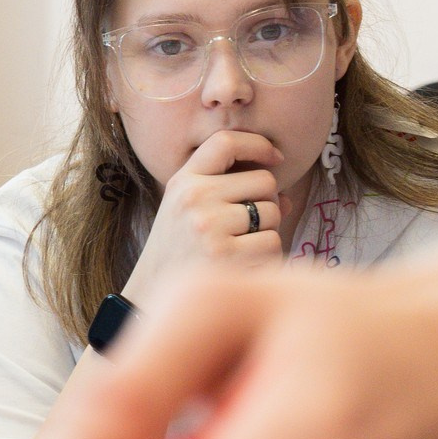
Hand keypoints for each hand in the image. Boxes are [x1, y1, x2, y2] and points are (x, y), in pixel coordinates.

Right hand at [121, 129, 282, 308]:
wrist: (151, 296)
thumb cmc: (179, 251)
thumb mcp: (187, 209)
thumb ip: (227, 191)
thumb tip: (285, 197)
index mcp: (183, 181)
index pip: (225, 142)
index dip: (257, 144)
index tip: (275, 157)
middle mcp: (193, 198)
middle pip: (264, 181)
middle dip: (267, 202)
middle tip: (248, 225)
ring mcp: (208, 226)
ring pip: (273, 211)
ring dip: (268, 230)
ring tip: (240, 247)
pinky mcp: (224, 255)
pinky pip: (273, 242)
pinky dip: (267, 255)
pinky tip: (244, 263)